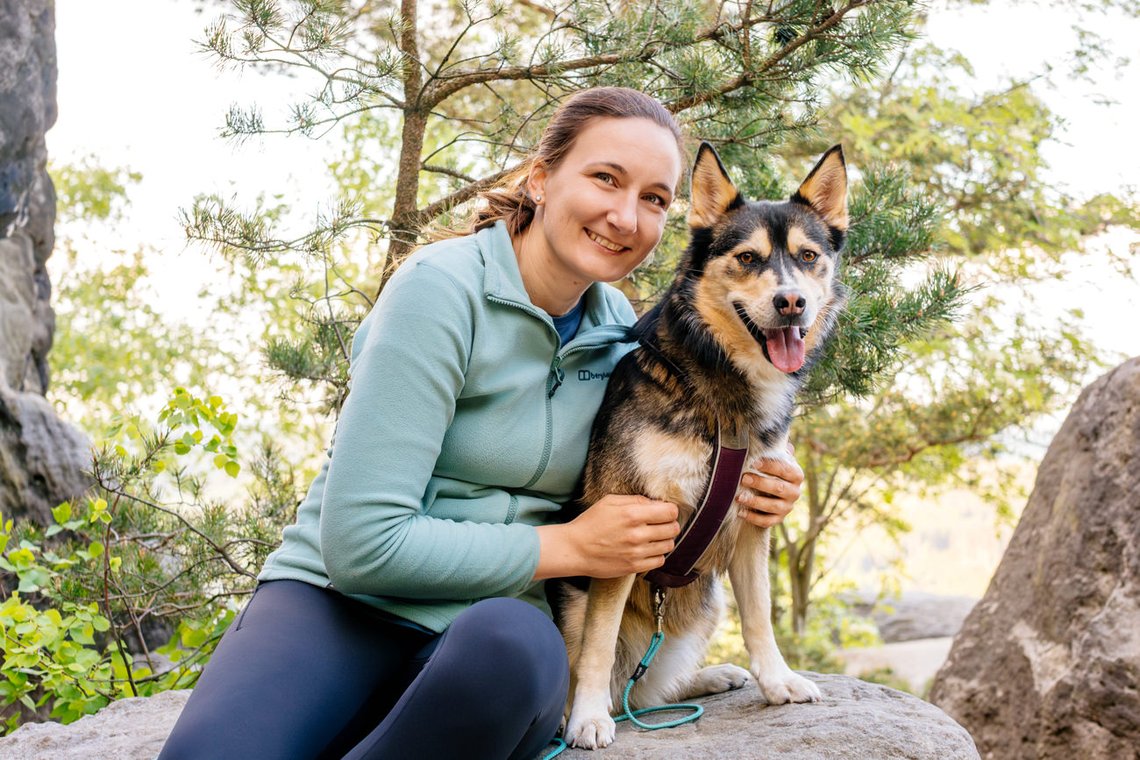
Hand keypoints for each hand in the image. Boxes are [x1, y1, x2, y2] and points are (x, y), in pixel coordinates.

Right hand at [534, 495, 679, 579]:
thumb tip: (655, 503)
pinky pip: (659, 561)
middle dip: (670, 524)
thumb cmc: (590, 523)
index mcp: (632, 514)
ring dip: (664, 540)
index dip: (670, 510)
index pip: (670, 512)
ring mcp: (637, 553)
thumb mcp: (609, 502)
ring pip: (669, 545)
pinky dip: (657, 554)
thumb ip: (635, 500)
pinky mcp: (634, 567)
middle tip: (660, 524)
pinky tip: (648, 549)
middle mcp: (637, 534)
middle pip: (673, 529)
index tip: (664, 511)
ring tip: (654, 537)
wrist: (575, 549)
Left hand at [737, 442, 803, 528]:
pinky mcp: (779, 519)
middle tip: (743, 478)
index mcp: (796, 475)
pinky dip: (753, 518)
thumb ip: (774, 449)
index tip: (754, 463)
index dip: (771, 466)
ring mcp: (787, 507)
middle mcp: (795, 492)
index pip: (785, 470)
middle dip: (761, 484)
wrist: (777, 492)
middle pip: (779, 489)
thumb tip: (765, 433)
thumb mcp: (776, 459)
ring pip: (773, 506)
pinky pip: (767, 521)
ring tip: (739, 497)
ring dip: (755, 502)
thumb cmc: (773, 471)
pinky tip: (740, 512)